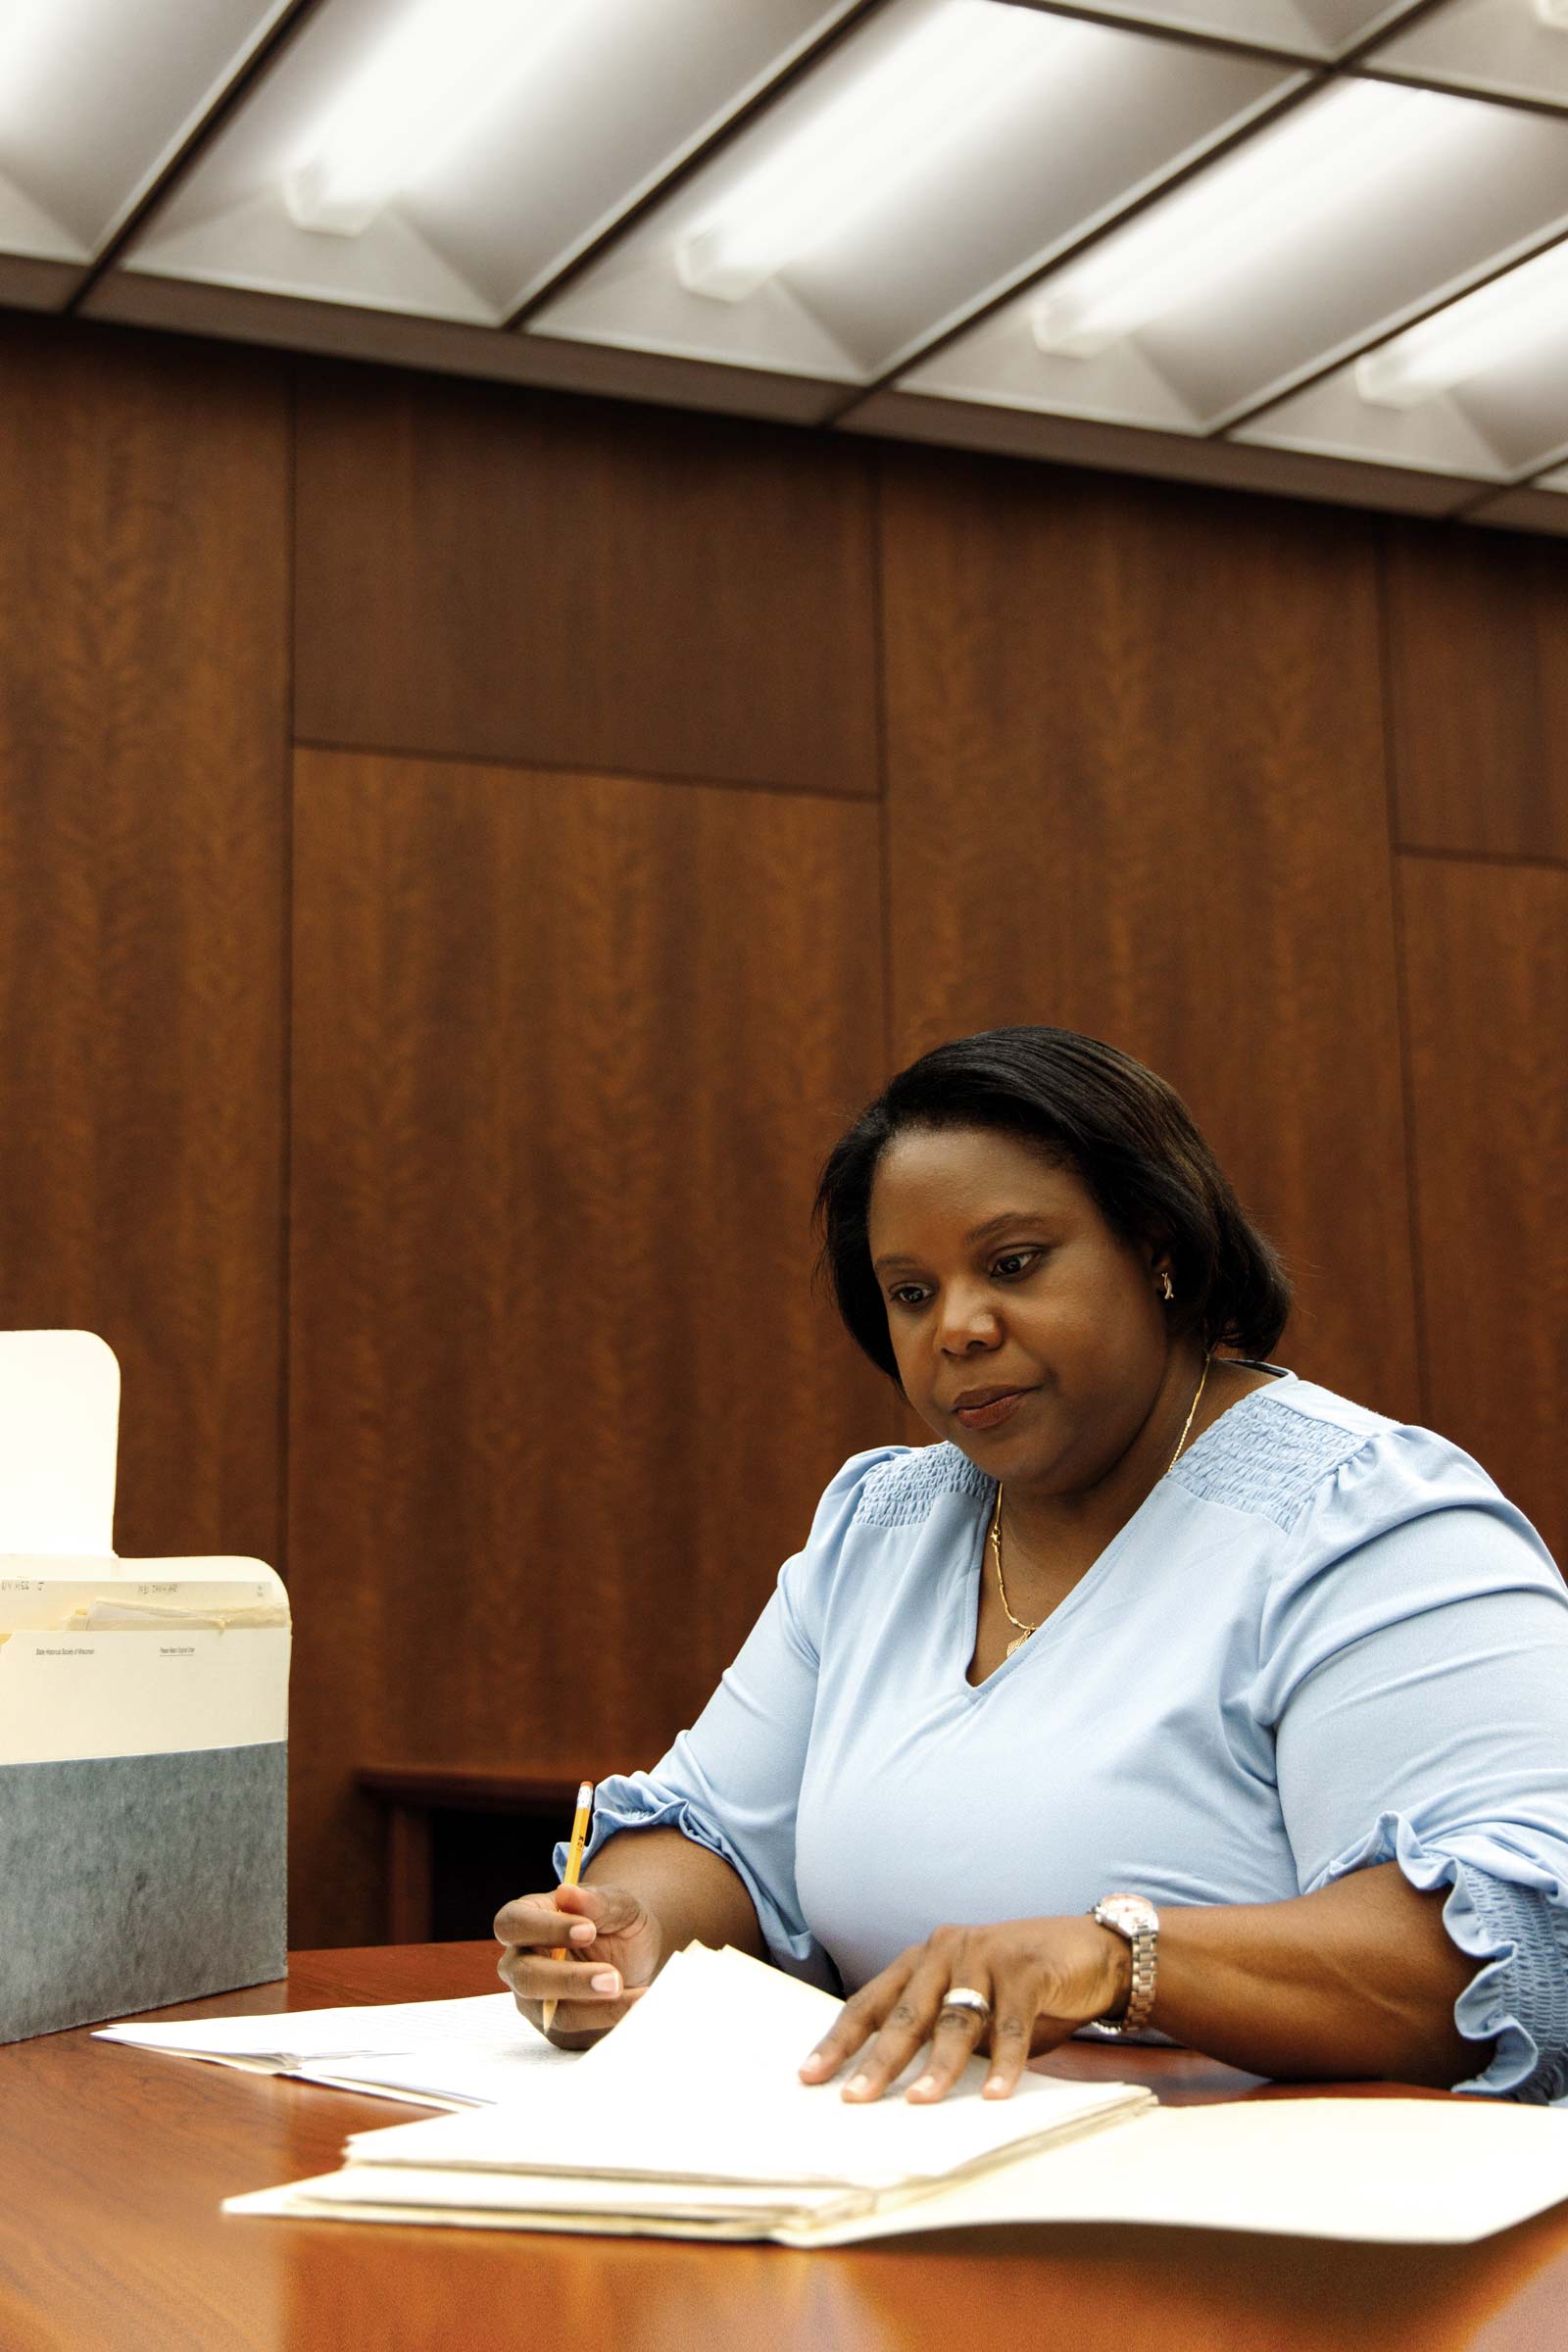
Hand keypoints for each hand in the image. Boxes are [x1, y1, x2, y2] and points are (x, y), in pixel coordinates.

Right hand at [494, 1883, 662, 2048]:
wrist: (636, 1956)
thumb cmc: (617, 1922)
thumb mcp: (618, 1905)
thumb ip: (595, 1901)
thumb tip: (566, 1893)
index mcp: (526, 1920)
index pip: (513, 1924)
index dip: (544, 1929)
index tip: (588, 1931)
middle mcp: (520, 1962)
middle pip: (525, 1976)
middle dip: (570, 1979)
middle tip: (613, 1977)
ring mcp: (534, 2000)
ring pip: (552, 2012)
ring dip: (595, 2007)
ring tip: (635, 1993)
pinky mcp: (556, 2028)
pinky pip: (577, 2032)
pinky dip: (609, 2019)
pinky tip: (636, 2003)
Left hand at [797, 1916, 1129, 2103]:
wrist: (1091, 1953)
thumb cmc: (1021, 1989)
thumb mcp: (972, 2008)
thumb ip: (939, 2033)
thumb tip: (895, 2090)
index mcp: (922, 1960)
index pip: (871, 2002)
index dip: (840, 2039)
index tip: (810, 2076)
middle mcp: (946, 1951)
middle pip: (905, 2013)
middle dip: (879, 2060)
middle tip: (855, 2099)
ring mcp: (986, 1955)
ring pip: (955, 2019)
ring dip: (938, 2066)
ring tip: (920, 2103)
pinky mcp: (1027, 1968)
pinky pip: (1011, 2024)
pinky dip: (1004, 2063)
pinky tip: (995, 2095)